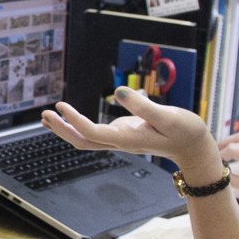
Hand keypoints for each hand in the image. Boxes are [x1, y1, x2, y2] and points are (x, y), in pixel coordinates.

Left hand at [41, 85, 221, 173]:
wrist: (195, 147)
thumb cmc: (185, 131)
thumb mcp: (168, 116)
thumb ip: (143, 106)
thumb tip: (120, 91)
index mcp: (128, 140)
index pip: (93, 133)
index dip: (74, 121)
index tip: (61, 106)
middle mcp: (120, 142)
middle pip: (83, 141)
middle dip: (62, 129)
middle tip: (44, 114)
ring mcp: (120, 139)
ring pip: (87, 139)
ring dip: (67, 129)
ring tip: (48, 116)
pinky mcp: (123, 134)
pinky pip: (95, 133)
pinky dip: (79, 125)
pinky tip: (70, 117)